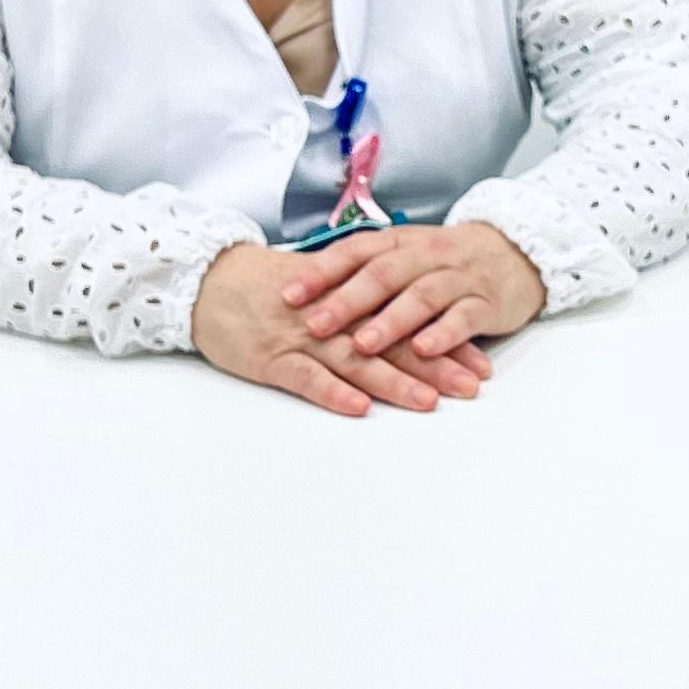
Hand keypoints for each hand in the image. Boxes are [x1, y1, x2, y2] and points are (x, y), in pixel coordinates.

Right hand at [190, 241, 482, 416]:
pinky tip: (358, 408)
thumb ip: (363, 300)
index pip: (407, 319)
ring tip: (429, 400)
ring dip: (393, 382)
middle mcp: (332, 318)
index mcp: (349, 298)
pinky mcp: (271, 359)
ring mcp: (302, 339)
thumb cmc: (266, 286)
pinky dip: (332, 393)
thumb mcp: (321, 286)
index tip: (479, 361)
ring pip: (356, 362)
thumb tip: (406, 317)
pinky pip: (306, 378)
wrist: (209, 280)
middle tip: (472, 385)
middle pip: (392, 341)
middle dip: (435, 364)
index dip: (445, 340)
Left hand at [282, 221, 544, 366]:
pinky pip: (465, 316)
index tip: (289, 294)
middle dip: (347, 300)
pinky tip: (425, 350)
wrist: (518, 253)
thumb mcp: (407, 255)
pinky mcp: (487, 303)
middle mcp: (427, 255)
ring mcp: (458, 278)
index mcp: (401, 242)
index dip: (322, 272)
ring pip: (422, 295)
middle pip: (384, 274)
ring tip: (363, 344)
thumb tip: (307, 287)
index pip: (356, 251)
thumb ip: (366, 269)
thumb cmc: (448, 261)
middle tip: (316, 324)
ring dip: (391, 321)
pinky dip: (444, 334)